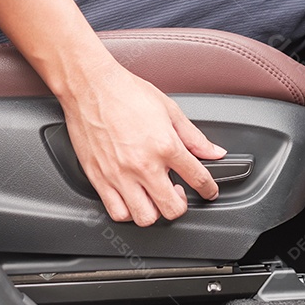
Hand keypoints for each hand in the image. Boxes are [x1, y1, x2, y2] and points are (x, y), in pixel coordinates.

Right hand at [61, 61, 226, 226]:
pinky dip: (128, 212)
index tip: (209, 191)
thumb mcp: (169, 109)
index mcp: (165, 146)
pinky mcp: (99, 178)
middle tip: (178, 192)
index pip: (198, 179)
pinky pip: (117, 212)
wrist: (90, 86)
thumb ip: (194, 137)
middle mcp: (143, 165)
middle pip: (172, 208)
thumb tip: (214, 152)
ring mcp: (120, 175)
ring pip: (145, 217)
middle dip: (181, 204)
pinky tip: (132, 198)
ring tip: (154, 196)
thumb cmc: (126, 93)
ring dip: (155, 211)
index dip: (209, 189)